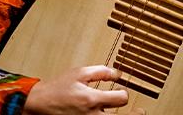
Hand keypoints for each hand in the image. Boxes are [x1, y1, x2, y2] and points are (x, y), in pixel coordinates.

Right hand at [23, 65, 145, 114]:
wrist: (41, 104)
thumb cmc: (59, 88)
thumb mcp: (79, 73)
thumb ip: (101, 71)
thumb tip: (117, 73)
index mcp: (92, 99)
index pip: (121, 99)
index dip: (124, 93)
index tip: (122, 91)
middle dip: (134, 114)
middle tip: (142, 112)